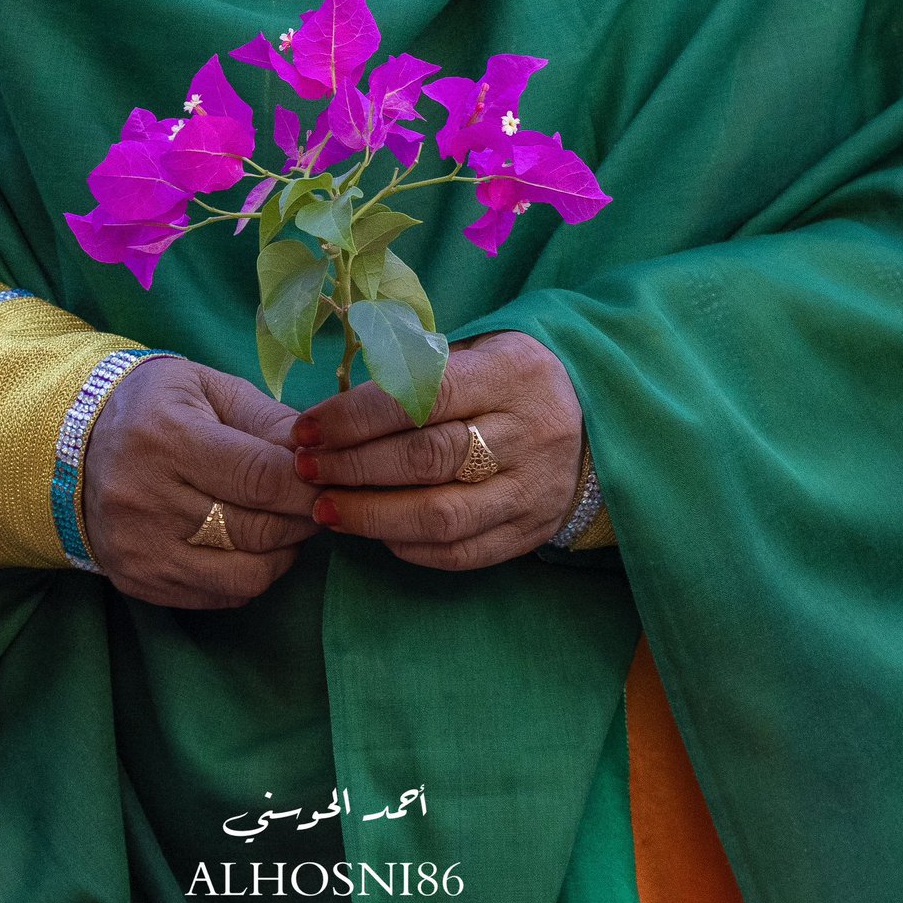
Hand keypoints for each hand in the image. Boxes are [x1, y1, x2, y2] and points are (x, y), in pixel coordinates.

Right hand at [83, 357, 319, 607]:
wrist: (69, 444)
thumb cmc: (155, 406)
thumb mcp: (207, 387)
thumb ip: (267, 418)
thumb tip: (320, 454)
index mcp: (166, 437)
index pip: (260, 477)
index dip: (308, 483)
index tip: (328, 477)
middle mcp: (145, 498)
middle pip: (258, 529)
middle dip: (304, 518)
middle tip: (317, 501)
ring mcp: (139, 548)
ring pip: (247, 574)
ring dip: (284, 552)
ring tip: (285, 523)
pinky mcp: (137, 581)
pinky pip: (221, 596)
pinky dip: (252, 574)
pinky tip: (252, 544)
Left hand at [290, 332, 582, 569]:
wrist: (596, 421)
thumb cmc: (507, 379)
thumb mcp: (478, 350)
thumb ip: (417, 370)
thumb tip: (333, 405)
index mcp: (510, 374)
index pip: (423, 397)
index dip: (356, 417)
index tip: (306, 429)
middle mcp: (528, 433)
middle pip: (428, 458)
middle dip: (353, 467)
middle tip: (306, 470)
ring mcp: (533, 489)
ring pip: (442, 515)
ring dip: (372, 516)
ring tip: (324, 509)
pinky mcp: (531, 532)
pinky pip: (462, 552)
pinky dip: (409, 547)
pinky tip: (373, 532)